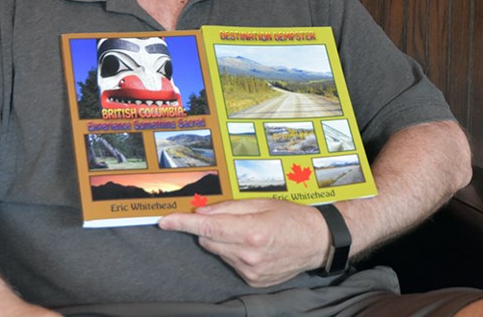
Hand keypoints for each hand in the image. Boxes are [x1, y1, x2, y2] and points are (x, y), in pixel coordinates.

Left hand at [157, 199, 329, 286]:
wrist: (317, 242)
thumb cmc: (293, 217)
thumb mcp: (262, 203)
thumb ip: (230, 207)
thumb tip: (202, 211)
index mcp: (251, 231)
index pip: (208, 227)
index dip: (183, 223)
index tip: (165, 221)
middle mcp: (249, 254)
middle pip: (209, 240)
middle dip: (210, 228)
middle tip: (228, 218)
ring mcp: (250, 271)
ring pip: (218, 252)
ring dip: (224, 241)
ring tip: (249, 232)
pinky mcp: (252, 280)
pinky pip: (230, 263)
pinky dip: (235, 253)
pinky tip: (254, 246)